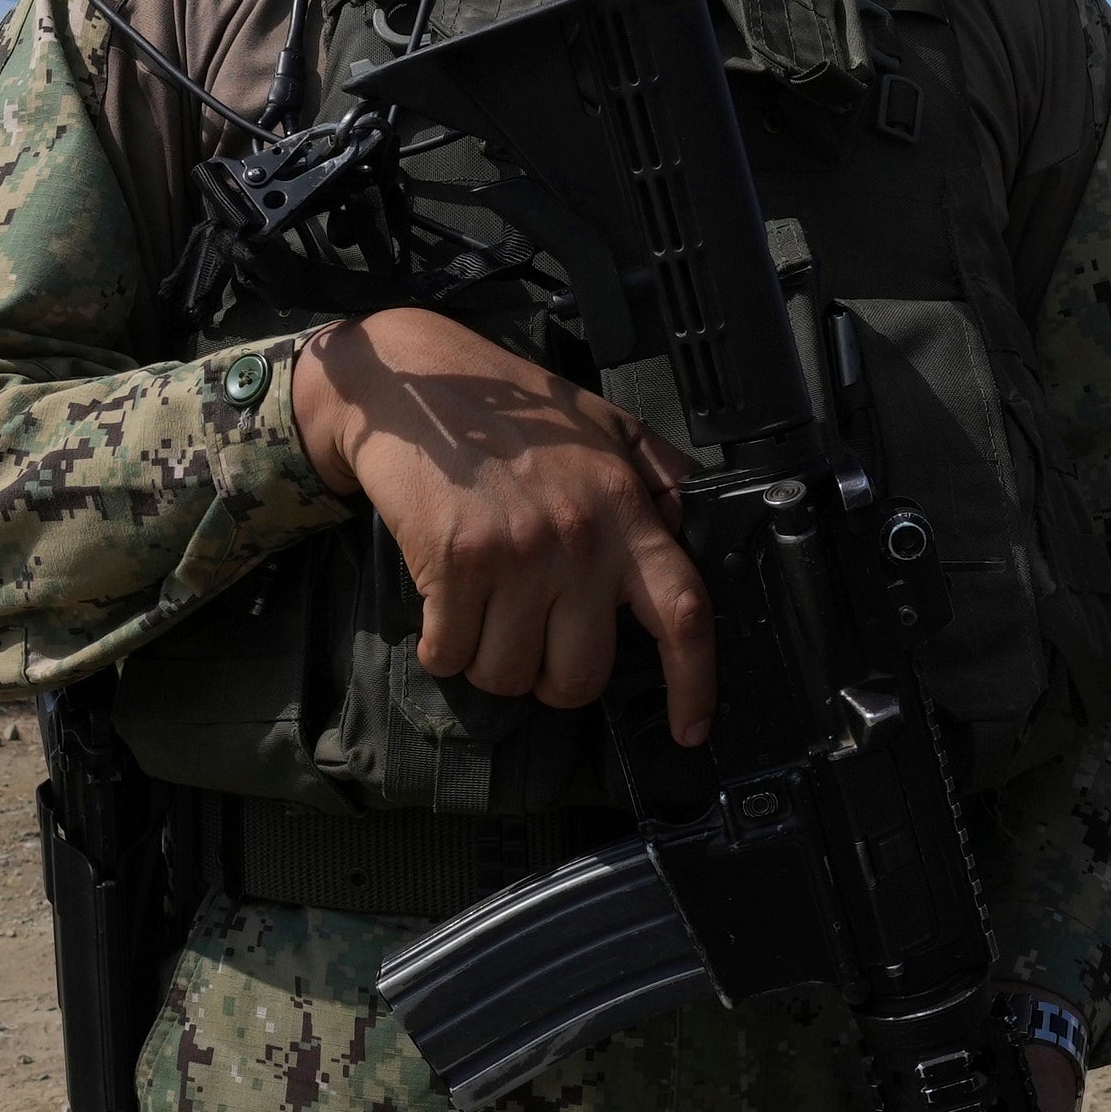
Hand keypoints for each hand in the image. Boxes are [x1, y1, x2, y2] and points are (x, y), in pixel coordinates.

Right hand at [288, 308, 717, 745]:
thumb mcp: (608, 427)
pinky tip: (442, 606)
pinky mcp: (457, 562)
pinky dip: (441, 647)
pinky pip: (450, 655)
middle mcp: (581, 539)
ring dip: (489, 662)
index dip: (694, 684)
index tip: (689, 729)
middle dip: (552, 680)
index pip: (683, 613)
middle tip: (533, 642)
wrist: (416, 382)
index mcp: (628, 511)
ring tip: (482, 612)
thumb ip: (659, 479)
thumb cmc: (513, 409)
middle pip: (580, 676)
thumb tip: (692, 528)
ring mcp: (518, 554)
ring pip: (508, 676)